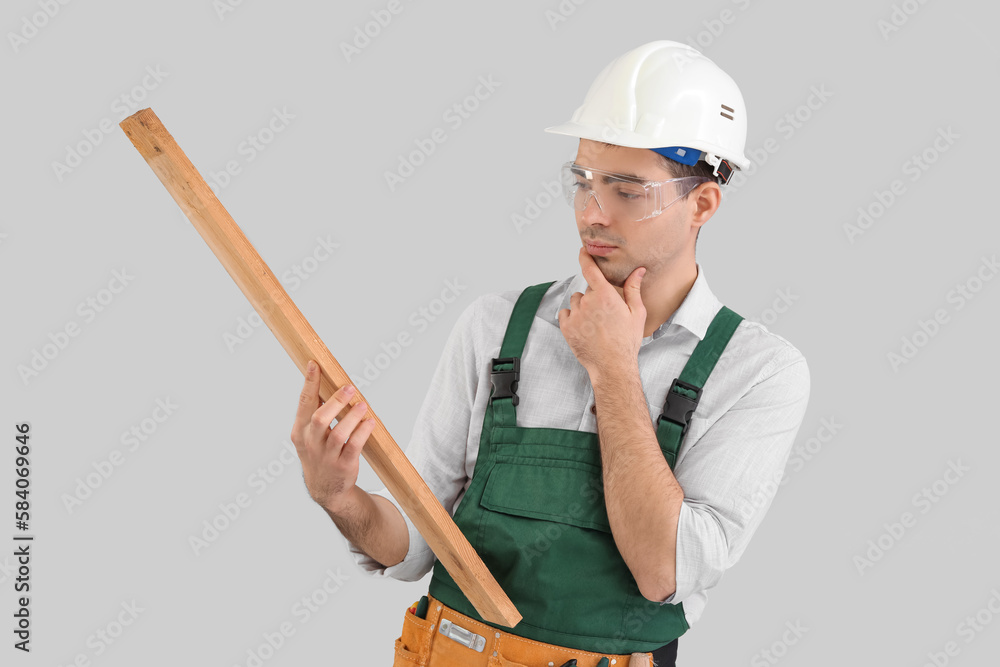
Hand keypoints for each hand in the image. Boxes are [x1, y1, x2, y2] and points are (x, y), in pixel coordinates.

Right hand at [290, 360, 376, 513]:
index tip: (315, 364)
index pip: (304, 403)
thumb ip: (315, 412)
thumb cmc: (319, 453)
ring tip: (363, 405)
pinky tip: (370, 422)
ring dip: (353, 416)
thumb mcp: (309, 435)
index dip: (310, 383)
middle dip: (336, 401)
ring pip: (339, 433)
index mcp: (300, 431)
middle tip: (350, 388)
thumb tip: (327, 382)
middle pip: (320, 418)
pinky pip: (354, 446)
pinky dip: (363, 432)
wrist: (326, 489)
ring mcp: (326, 456)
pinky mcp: (343, 466)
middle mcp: (311, 443)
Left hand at [557, 246, 646, 380]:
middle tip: (606, 314)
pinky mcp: (566, 327)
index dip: (585, 257)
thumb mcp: (636, 314)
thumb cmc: (627, 341)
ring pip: (576, 302)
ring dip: (583, 307)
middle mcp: (588, 302)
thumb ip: (633, 289)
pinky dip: (572, 318)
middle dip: (595, 297)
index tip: (582, 250)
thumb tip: (638, 270)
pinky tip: (584, 328)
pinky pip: (565, 313)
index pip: (590, 269)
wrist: (612, 366)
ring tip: (595, 324)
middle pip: (587, 290)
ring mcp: (575, 315)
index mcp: (605, 296)